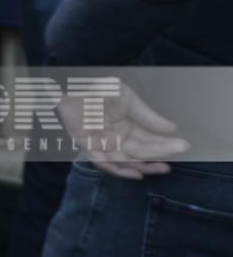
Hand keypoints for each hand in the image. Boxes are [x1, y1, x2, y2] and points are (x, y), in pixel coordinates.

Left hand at [56, 81, 187, 178]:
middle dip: (161, 153)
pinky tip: (137, 174)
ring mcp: (103, 143)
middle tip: (180, 153)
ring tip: (163, 167)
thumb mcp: (128, 99)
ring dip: (145, 166)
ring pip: (126, 160)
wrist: (71, 83)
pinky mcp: (87, 146)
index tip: (184, 146)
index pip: (150, 138)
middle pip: (141, 150)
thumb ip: (147, 115)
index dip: (166, 143)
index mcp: (127, 125)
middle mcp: (117, 137)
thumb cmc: (97, 88)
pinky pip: (103, 162)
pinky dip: (118, 170)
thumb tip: (172, 128)